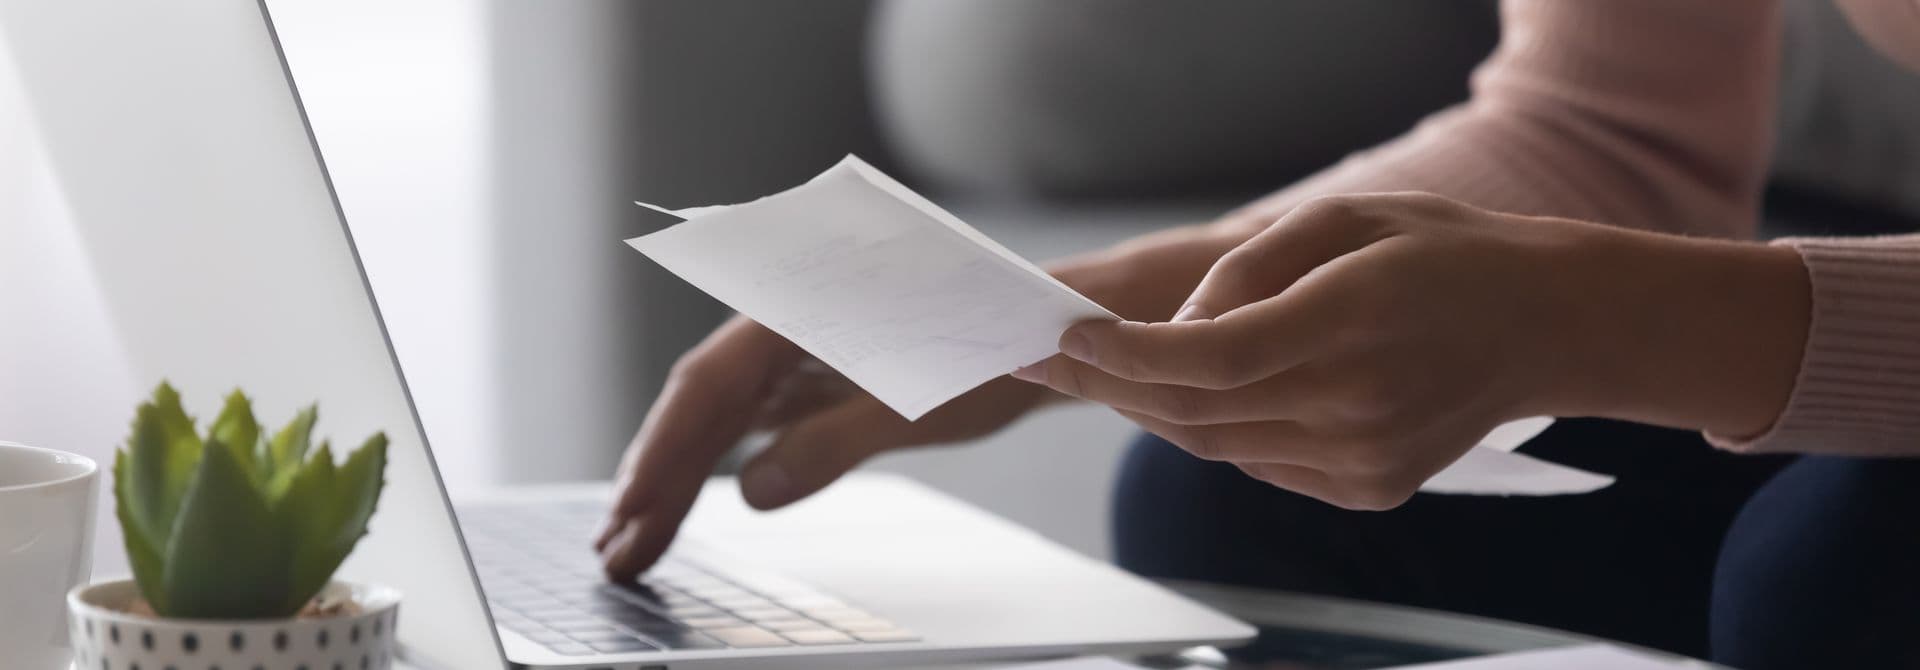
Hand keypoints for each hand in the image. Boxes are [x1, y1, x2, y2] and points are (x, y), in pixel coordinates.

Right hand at [595, 316, 1051, 580]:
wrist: (1039, 329)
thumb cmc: (992, 345)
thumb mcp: (919, 401)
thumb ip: (834, 441)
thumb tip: (755, 491)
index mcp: (799, 301)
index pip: (709, 382)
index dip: (664, 451)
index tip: (635, 509)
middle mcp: (781, 318)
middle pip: (698, 405)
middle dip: (655, 481)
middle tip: (618, 555)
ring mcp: (787, 348)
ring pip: (712, 417)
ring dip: (673, 481)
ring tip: (632, 545)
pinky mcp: (800, 376)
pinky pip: (739, 424)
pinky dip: (709, 469)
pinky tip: (678, 507)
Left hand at [1013, 193, 1808, 508]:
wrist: (1543, 325)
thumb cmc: (1439, 254)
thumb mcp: (1343, 217)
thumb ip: (1247, 270)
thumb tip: (1177, 325)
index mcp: (1349, 324)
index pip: (1205, 359)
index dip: (1122, 355)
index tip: (1061, 338)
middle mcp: (1355, 405)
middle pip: (1195, 409)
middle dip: (1109, 383)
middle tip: (1044, 357)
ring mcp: (1362, 459)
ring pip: (1215, 443)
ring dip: (1150, 407)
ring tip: (1100, 370)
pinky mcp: (1366, 488)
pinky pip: (1256, 462)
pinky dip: (1211, 430)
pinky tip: (1185, 395)